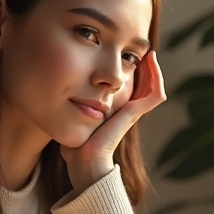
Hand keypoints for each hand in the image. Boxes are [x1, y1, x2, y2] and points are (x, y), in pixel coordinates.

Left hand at [59, 51, 165, 191]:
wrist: (84, 160)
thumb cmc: (75, 146)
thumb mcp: (74, 120)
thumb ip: (71, 110)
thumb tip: (57, 97)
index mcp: (116, 113)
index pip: (131, 90)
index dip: (132, 74)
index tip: (126, 57)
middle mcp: (127, 112)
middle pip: (145, 87)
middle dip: (144, 68)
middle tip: (140, 52)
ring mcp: (133, 113)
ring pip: (153, 88)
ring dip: (153, 70)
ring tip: (148, 54)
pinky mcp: (134, 114)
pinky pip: (154, 95)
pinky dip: (156, 78)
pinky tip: (149, 61)